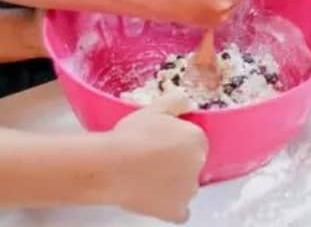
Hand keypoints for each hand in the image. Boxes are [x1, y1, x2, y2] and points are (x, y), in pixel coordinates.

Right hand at [108, 91, 206, 221]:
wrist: (112, 166)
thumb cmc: (131, 136)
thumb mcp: (155, 108)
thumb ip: (177, 101)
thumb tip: (187, 101)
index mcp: (197, 139)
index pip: (195, 140)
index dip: (178, 140)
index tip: (163, 141)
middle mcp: (198, 165)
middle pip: (192, 163)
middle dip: (178, 161)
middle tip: (153, 158)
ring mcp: (188, 190)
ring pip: (186, 186)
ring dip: (174, 183)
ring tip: (148, 176)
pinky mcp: (176, 210)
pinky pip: (181, 211)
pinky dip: (171, 206)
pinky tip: (156, 196)